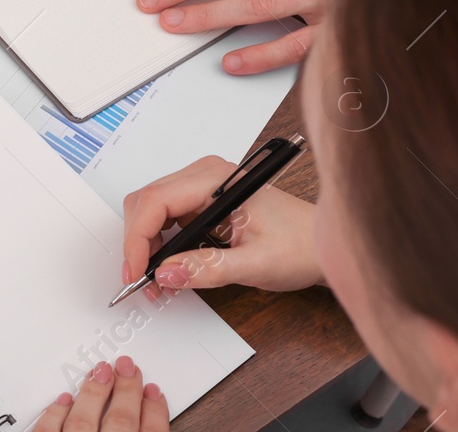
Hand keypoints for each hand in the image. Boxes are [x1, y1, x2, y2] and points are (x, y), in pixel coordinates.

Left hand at [32, 356, 167, 431]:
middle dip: (126, 390)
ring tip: (101, 371)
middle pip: (121, 421)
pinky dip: (56, 415)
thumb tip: (150, 419)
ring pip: (83, 421)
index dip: (155, 411)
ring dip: (94, 393)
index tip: (154, 393)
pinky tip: (64, 399)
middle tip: (127, 366)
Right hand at [121, 156, 321, 297]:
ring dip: (146, 245)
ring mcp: (201, 187)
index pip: (156, 201)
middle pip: (145, 202)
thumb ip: (209, 268)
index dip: (138, 239)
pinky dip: (158, 244)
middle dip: (138, 243)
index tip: (136, 272)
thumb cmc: (301, 245)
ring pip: (150, 209)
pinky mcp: (201, 202)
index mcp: (217, 180)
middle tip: (143, 281)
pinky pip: (165, 217)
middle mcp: (204, 176)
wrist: (322, 245)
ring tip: (156, 279)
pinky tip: (169, 266)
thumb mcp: (257, 264)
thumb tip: (166, 273)